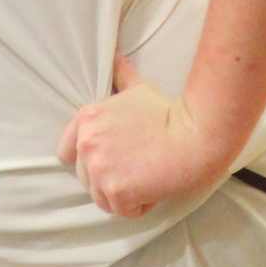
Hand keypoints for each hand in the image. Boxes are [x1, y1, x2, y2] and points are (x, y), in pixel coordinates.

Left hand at [56, 56, 228, 218]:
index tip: (112, 158)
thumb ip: (121, 78)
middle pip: (87, 180)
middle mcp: (87, 145)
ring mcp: (99, 170)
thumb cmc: (171, 114)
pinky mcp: (116, 192)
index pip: (67, 154)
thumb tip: (115, 55)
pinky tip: (156, 185)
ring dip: (126, 194)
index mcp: (86, 120)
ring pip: (103, 199)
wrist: (199, 134)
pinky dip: (140, 205)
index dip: (89, 161)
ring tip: (149, 174)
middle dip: (111, 178)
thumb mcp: (139, 91)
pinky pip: (122, 211)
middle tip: (141, 163)